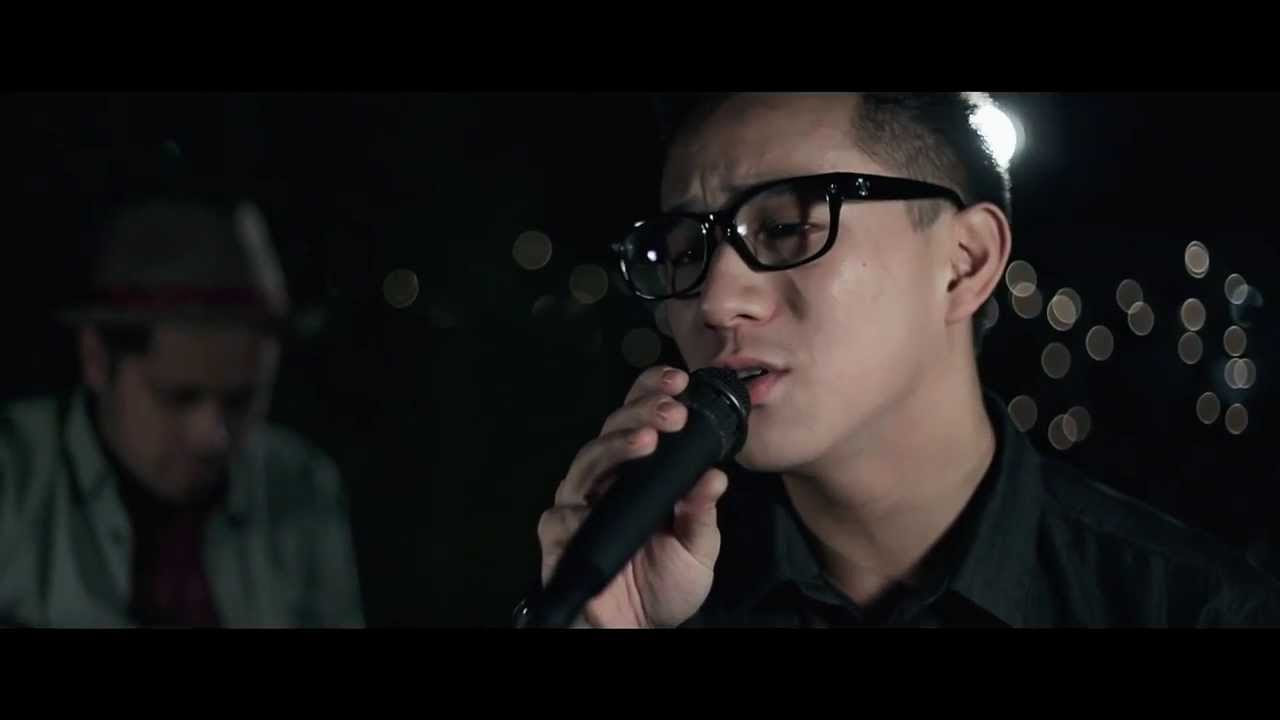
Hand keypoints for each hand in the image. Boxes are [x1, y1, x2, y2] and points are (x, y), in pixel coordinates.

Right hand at [536, 366, 728, 627]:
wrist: (641, 628)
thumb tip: (716, 476)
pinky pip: (558, 516)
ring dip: (615, 446)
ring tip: (647, 440)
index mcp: (637, 472)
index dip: (652, 394)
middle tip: (672, 410)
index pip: (639, 419)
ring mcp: (579, 507)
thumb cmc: (666, 583)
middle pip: (612, 431)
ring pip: (586, 461)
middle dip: (641, 413)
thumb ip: (702, 512)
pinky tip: (590, 506)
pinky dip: (574, 510)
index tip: (679, 381)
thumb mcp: (698, 547)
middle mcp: (605, 481)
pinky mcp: (560, 539)